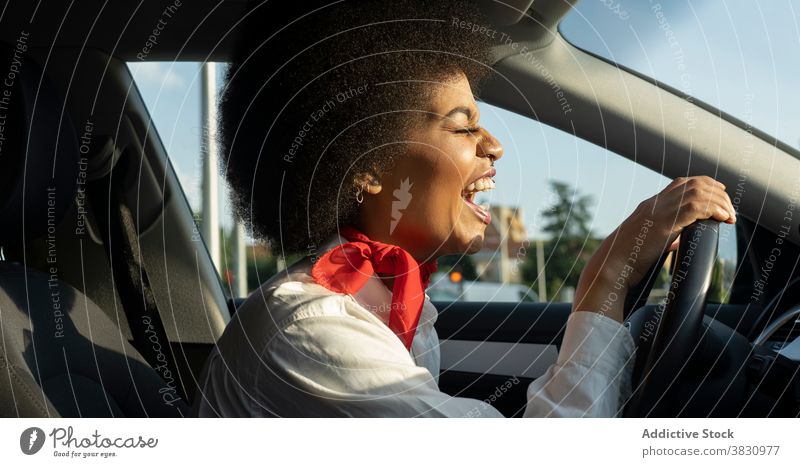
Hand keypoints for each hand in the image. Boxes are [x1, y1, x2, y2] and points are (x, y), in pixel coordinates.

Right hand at [574, 176, 735, 321]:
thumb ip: (662, 237)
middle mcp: (656, 203)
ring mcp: (659, 210)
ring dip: (720, 202)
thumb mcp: (647, 244)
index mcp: (650, 206)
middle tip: (729, 208)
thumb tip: (677, 241)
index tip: (719, 197)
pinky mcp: (665, 222)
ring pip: (699, 192)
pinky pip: (697, 206)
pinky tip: (723, 219)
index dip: (704, 186)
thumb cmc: (626, 261)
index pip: (681, 184)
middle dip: (717, 192)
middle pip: (694, 183)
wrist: (612, 266)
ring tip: (729, 216)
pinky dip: (715, 209)